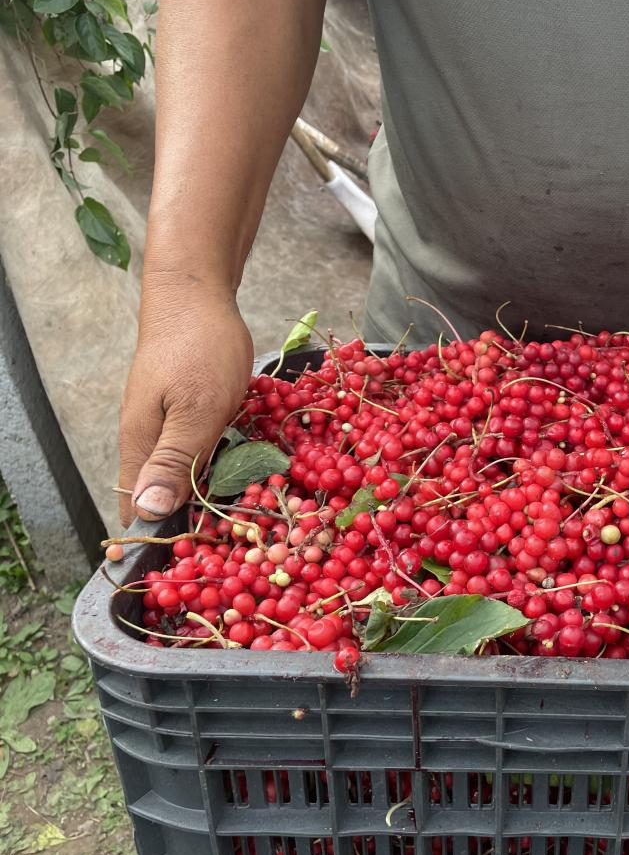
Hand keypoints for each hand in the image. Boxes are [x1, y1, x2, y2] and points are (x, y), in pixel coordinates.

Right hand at [118, 278, 253, 524]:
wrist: (198, 297)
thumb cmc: (197, 349)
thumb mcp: (195, 409)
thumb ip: (174, 461)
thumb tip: (148, 512)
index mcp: (141, 450)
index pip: (142, 514)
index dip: (171, 540)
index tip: (212, 557)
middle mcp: (150, 446)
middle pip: (170, 501)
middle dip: (205, 521)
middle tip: (250, 536)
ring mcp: (171, 429)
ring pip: (193, 477)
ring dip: (222, 493)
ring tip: (261, 512)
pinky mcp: (192, 415)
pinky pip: (210, 452)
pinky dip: (233, 463)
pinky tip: (260, 470)